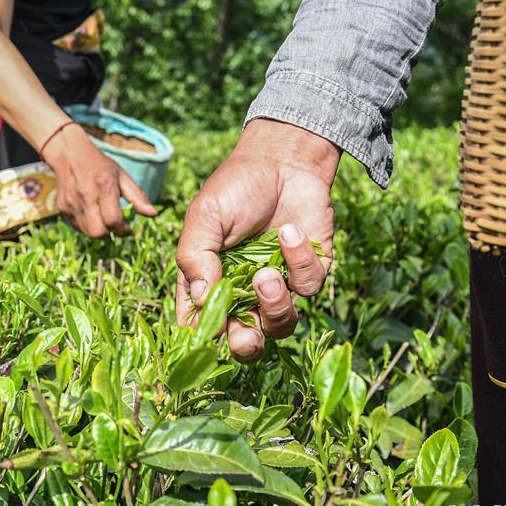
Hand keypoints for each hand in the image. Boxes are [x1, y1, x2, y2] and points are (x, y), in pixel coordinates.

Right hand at [41, 124, 156, 236]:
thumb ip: (138, 196)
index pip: (114, 220)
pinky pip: (77, 227)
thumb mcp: (122, 176)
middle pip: (99, 232)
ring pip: (88, 233)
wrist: (70, 154)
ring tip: (103, 218)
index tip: (127, 229)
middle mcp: (85, 195)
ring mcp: (71, 203)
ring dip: (99, 231)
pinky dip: (87, 226)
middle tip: (115, 225)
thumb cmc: (101, 167)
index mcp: (104, 185)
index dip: (123, 229)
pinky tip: (91, 213)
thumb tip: (153, 214)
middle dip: (110, 233)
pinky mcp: (62, 208)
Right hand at [175, 118, 338, 361]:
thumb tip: (201, 301)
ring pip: (280, 324)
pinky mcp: (310, 272)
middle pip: (243, 340)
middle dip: (244, 346)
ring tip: (267, 274)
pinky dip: (299, 263)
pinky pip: (309, 287)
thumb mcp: (205, 216)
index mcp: (208, 280)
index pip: (200, 323)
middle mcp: (243, 290)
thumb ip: (196, 256)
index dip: (203, 338)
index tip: (207, 334)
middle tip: (245, 337)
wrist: (284, 159)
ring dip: (274, 305)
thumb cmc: (236, 186)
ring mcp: (279, 284)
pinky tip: (289, 233)